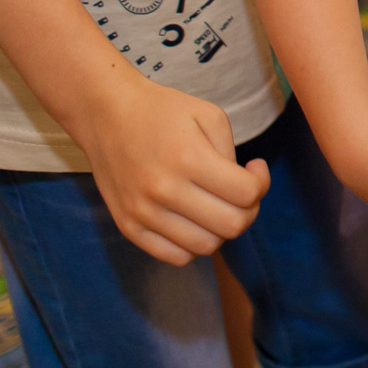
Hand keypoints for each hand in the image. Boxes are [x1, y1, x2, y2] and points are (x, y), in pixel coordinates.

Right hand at [72, 75, 271, 264]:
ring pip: (205, 247)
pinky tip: (194, 220)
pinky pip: (175, 256)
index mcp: (189, 158)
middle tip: (242, 192)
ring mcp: (143, 213)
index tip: (254, 168)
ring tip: (217, 205)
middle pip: (231, 226)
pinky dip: (193, 244)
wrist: (105, 114)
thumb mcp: (209, 115)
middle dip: (249, 210)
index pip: (246, 194)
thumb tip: (241, 189)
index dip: (262, 183)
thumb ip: (231, 153)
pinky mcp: (128, 226)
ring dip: (222, 229)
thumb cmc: (162, 111)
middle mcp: (164, 191)